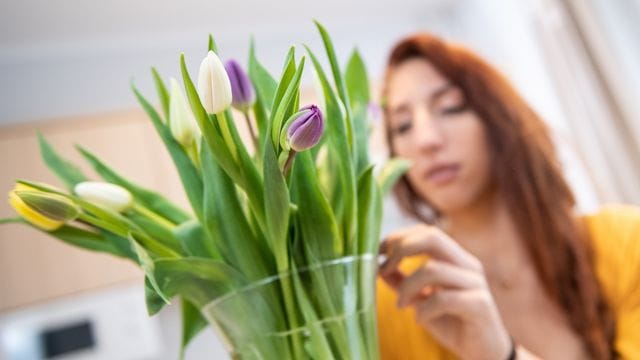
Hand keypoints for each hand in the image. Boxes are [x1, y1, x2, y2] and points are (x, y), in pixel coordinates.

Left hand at [379, 224, 511, 359]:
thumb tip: (379, 269)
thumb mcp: (421, 300)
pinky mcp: (480, 305)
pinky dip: (424, 309)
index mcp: (455, 258)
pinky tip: (419, 319)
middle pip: (433, 237)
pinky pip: (445, 298)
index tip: (377, 252)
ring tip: (401, 304)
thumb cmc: (452, 323)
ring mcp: (476, 283)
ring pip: (433, 268)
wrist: (484, 353)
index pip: (426, 232)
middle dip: (401, 249)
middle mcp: (468, 265)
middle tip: (383, 269)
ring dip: (407, 286)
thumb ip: (403, 282)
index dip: (399, 238)